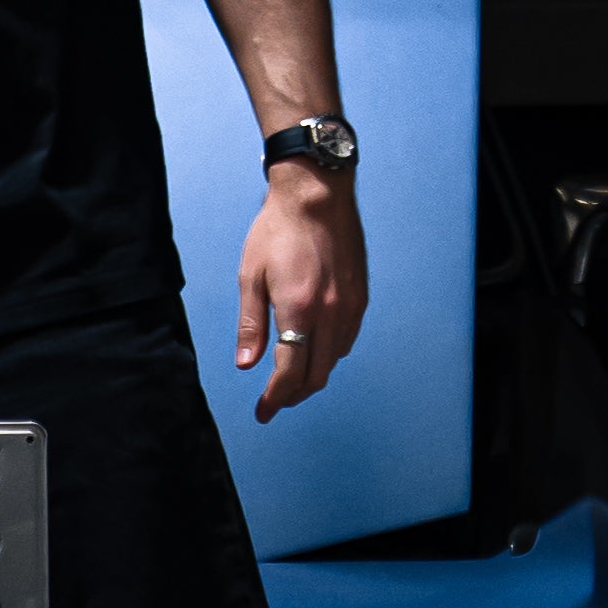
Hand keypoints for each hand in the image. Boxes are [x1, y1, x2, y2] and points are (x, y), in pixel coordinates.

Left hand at [237, 166, 366, 422]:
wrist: (317, 196)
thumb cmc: (277, 230)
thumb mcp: (251, 276)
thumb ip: (251, 324)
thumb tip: (246, 365)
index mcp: (299, 309)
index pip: (290, 373)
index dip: (275, 398)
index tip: (262, 412)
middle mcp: (330, 314)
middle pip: (316, 375)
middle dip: (293, 395)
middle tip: (274, 402)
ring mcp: (350, 307)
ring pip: (334, 361)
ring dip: (312, 378)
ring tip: (290, 382)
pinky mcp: (360, 298)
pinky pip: (346, 341)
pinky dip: (329, 356)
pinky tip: (314, 352)